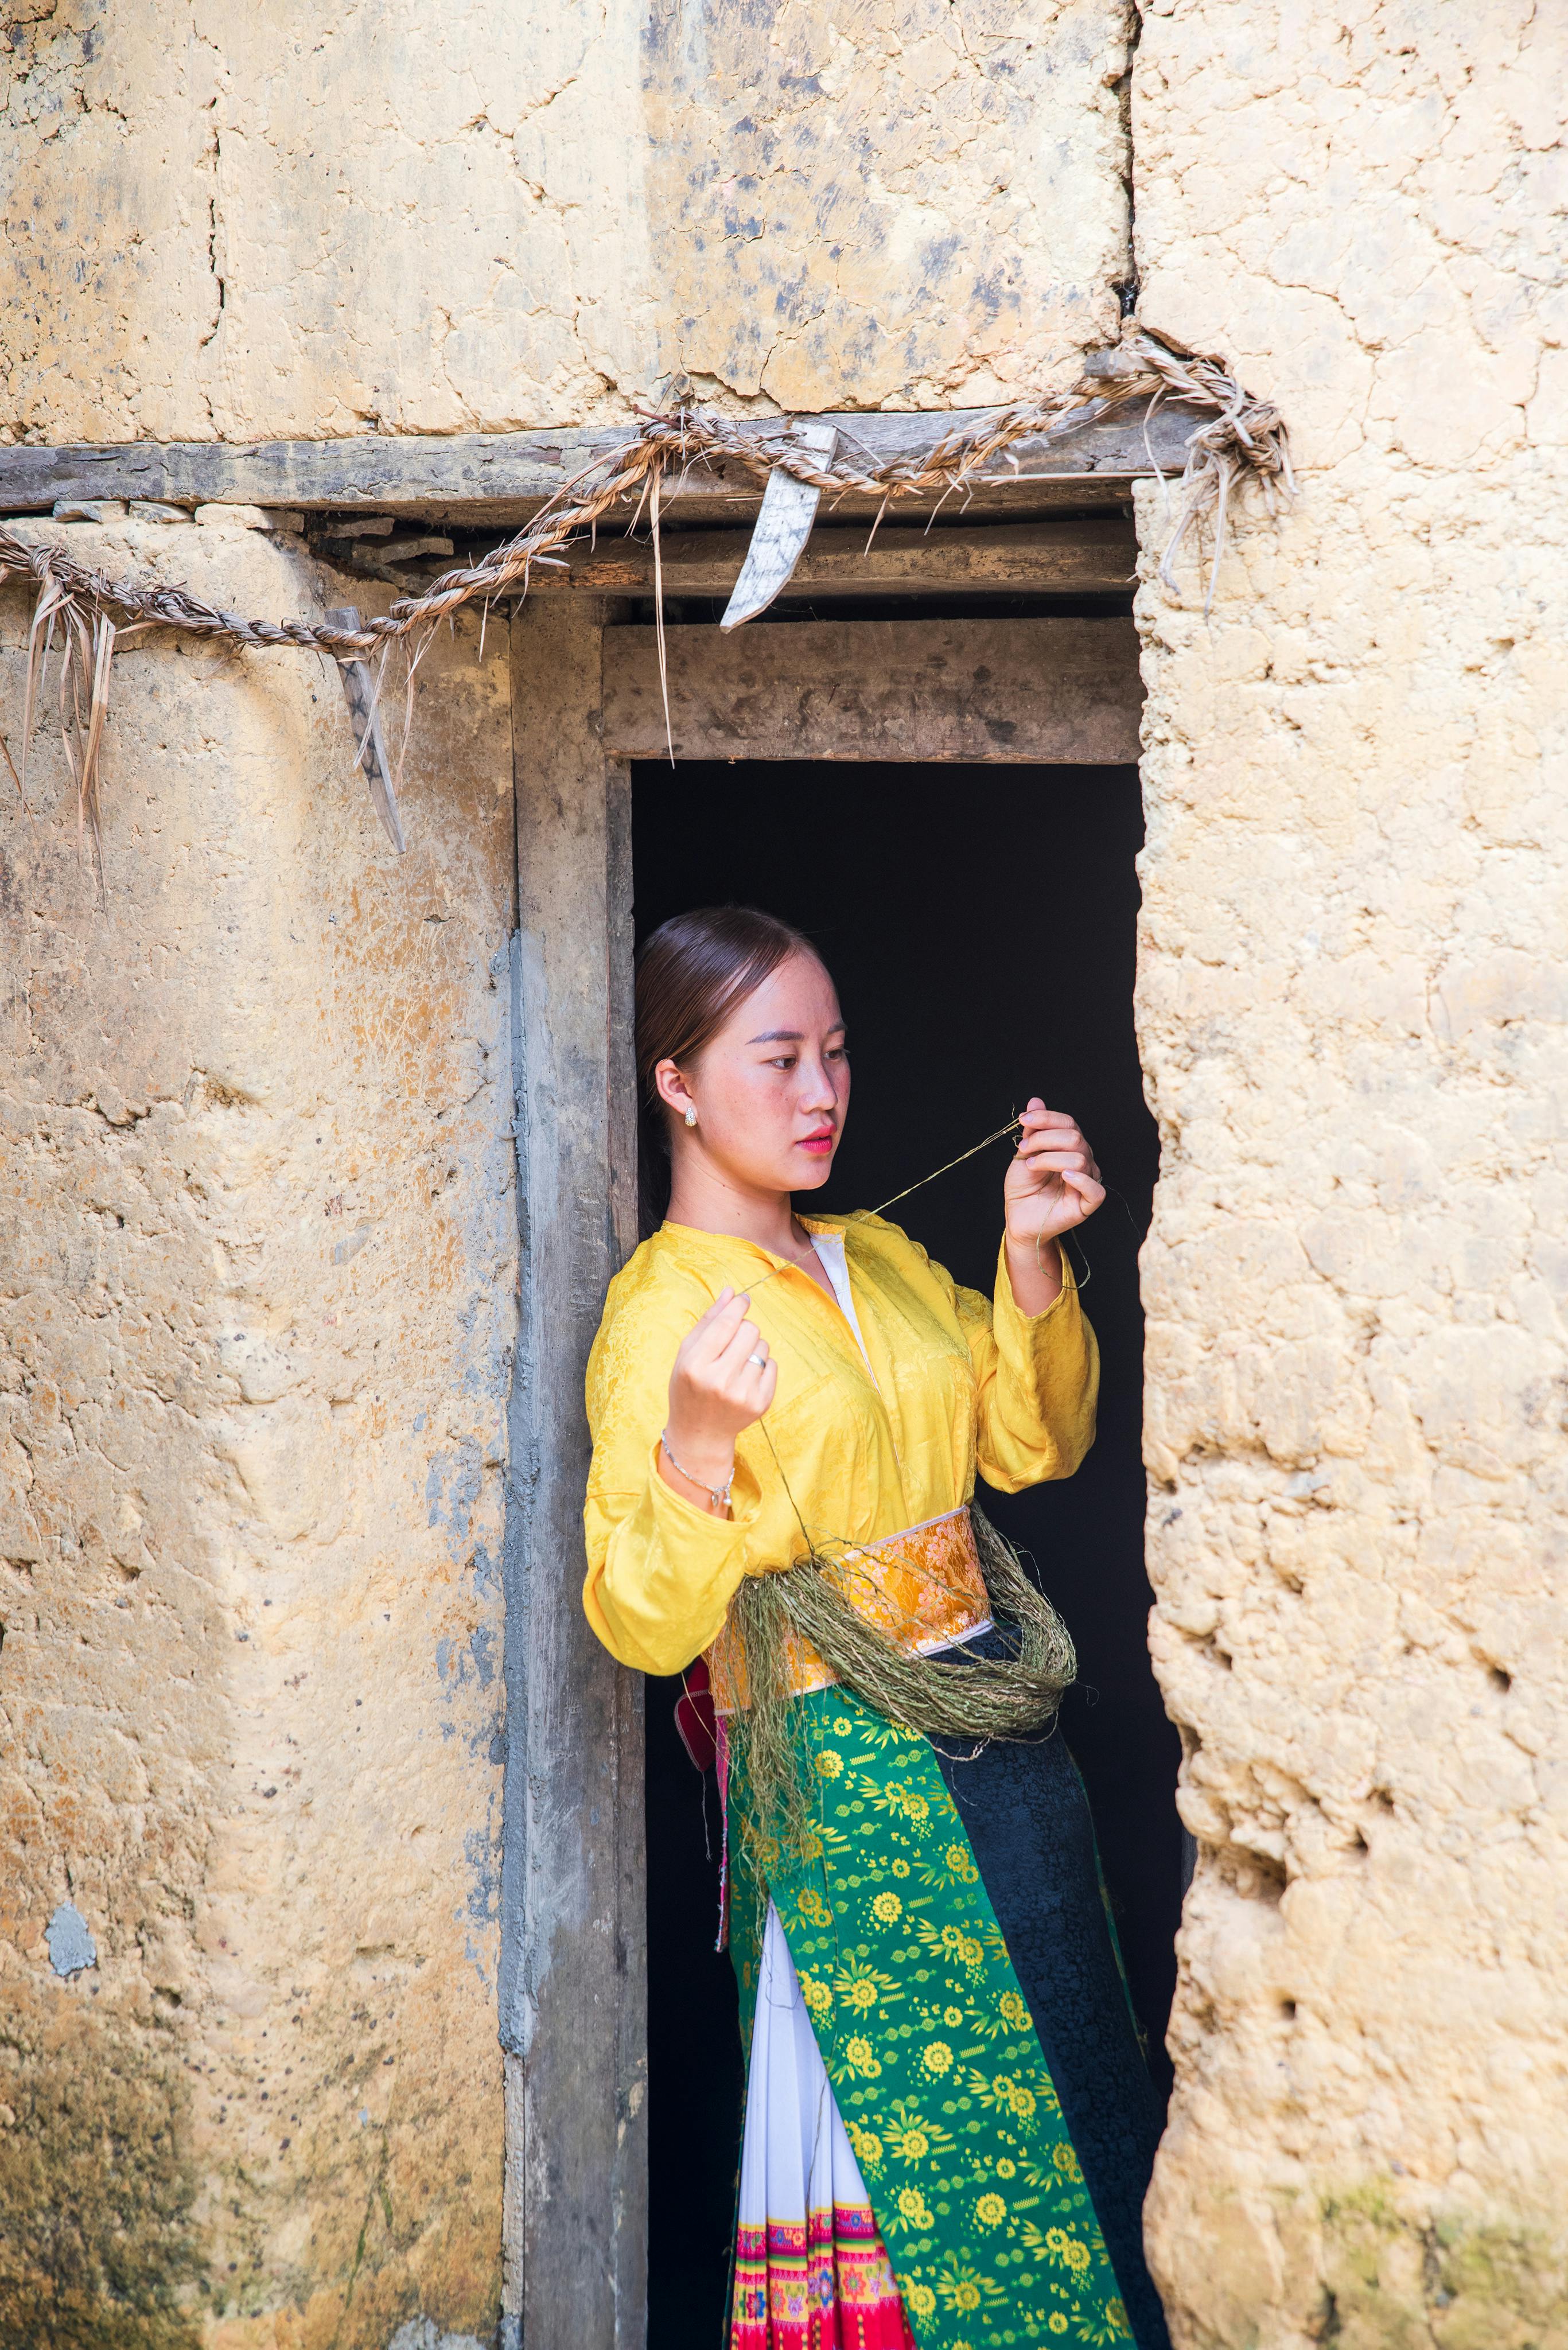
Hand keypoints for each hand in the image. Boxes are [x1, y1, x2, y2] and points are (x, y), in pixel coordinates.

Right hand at [662, 1287, 777, 1506]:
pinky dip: (762, 1366)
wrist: (699, 1433)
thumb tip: (731, 1292)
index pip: (725, 1324)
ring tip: (736, 1365)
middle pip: (749, 1331)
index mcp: (695, 1366)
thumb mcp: (687, 1353)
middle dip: (744, 1329)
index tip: (743, 1300)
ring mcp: (742, 1395)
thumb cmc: (689, 1387)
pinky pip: (773, 1365)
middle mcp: (719, 1381)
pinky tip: (745, 1378)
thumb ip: (709, 1321)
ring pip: (763, 1346)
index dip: (737, 1307)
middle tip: (732, 1343)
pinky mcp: (760, 1404)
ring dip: (753, 1348)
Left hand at [1003, 1100, 1104, 1249]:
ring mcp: (1087, 1181)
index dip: (1046, 1118)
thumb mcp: (1024, 1154)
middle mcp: (1082, 1161)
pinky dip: (1080, 1180)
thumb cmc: (1023, 1187)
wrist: (1018, 1217)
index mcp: (1070, 1147)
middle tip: (1023, 1149)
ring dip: (1049, 1158)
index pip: (1068, 1123)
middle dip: (1044, 1138)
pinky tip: (1063, 1176)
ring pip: (1079, 1158)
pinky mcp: (1087, 1204)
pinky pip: (1095, 1189)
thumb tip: (1036, 1100)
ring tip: (1031, 1166)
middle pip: (1074, 1137)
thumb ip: (1033, 1130)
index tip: (1023, 1121)